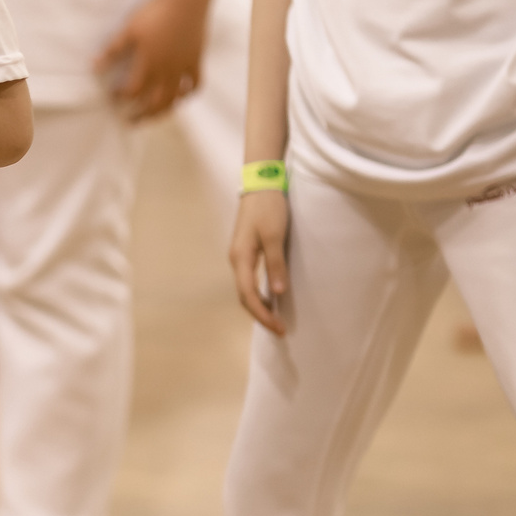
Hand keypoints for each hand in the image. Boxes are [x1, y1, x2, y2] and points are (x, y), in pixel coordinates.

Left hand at [96, 0, 207, 121]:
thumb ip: (113, 51)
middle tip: (129, 121)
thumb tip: (93, 66)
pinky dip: (187, 94)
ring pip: (175, 99)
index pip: (133, 91)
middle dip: (141, 115)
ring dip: (162, 111)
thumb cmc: (154, 13)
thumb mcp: (129, 30)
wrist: (186, 0)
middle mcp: (167, 70)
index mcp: (149, 63)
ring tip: (152, 116)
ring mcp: (184, 67)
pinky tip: (179, 97)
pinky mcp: (197, 60)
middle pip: (154, 102)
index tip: (112, 97)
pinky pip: (195, 85)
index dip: (121, 97)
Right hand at [228, 186, 290, 334]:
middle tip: (280, 330)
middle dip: (260, 315)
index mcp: (241, 258)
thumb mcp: (274, 236)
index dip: (263, 314)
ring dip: (259, 306)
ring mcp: (239, 256)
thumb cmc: (268, 209)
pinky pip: (249, 280)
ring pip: (245, 289)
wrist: (260, 185)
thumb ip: (276, 264)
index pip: (249, 295)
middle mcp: (236, 260)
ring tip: (276, 318)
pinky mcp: (245, 251)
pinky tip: (271, 297)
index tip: (279, 328)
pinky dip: (259, 294)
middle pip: (244, 296)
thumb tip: (278, 293)